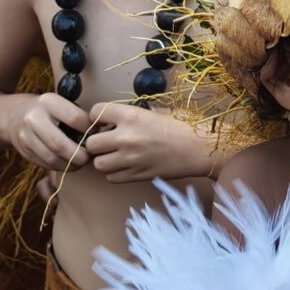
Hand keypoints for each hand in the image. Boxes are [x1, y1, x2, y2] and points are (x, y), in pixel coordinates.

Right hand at [1, 92, 94, 171]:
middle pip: (60, 144)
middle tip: (90, 157)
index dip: (89, 130)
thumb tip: (102, 132)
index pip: (74, 119)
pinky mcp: (23, 152)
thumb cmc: (45, 109)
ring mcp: (25, 137)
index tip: (97, 135)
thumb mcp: (58, 103)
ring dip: (70, 165)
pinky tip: (68, 163)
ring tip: (81, 162)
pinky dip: (60, 167)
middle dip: (79, 155)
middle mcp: (33, 119)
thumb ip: (77, 115)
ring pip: (52, 159)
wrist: (10, 115)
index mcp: (47, 102)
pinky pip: (45, 164)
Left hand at [79, 103, 216, 183]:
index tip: (103, 122)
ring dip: (104, 159)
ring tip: (115, 156)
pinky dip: (114, 173)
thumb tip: (112, 120)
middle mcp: (126, 137)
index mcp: (130, 116)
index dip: (96, 117)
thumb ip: (131, 116)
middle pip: (91, 143)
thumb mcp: (155, 112)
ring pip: (98, 164)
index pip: (94, 112)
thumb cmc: (180, 126)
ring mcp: (130, 159)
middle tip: (107, 142)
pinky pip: (111, 178)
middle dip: (97, 142)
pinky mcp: (136, 176)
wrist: (198, 149)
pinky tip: (125, 166)